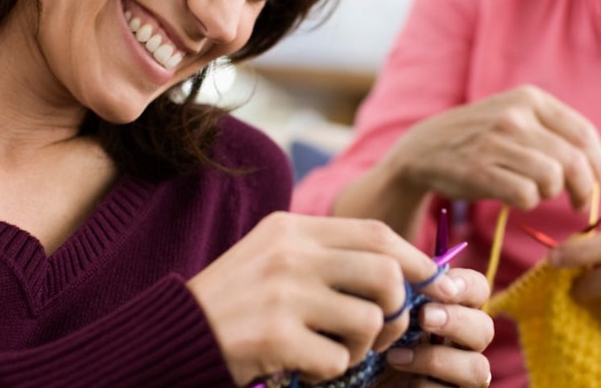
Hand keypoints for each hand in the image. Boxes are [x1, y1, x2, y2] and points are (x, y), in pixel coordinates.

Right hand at [187, 212, 459, 386]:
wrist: (172, 337)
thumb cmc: (233, 302)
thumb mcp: (275, 258)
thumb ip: (328, 257)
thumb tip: (405, 270)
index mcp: (292, 229)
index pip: (376, 233)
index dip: (413, 260)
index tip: (429, 285)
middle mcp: (290, 254)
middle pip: (385, 273)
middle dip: (396, 309)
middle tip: (378, 332)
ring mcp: (282, 294)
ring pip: (370, 320)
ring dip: (363, 348)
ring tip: (335, 352)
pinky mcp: (275, 337)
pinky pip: (338, 359)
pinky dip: (330, 372)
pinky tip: (304, 367)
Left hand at [378, 266, 493, 387]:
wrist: (357, 378)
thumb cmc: (371, 338)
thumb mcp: (384, 308)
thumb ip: (403, 287)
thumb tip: (414, 264)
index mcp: (453, 311)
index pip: (479, 289)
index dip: (467, 285)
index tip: (440, 284)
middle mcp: (463, 343)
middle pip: (485, 328)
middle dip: (456, 321)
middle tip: (423, 317)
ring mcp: (461, 376)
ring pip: (478, 368)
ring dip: (437, 359)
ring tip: (395, 356)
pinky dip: (425, 385)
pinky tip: (399, 379)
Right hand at [383, 85, 600, 211]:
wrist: (424, 147)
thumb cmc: (481, 137)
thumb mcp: (515, 115)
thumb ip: (553, 131)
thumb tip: (597, 166)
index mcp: (530, 98)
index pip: (584, 133)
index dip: (600, 164)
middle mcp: (515, 115)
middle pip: (572, 161)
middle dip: (584, 189)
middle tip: (580, 204)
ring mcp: (495, 141)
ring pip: (551, 179)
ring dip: (550, 194)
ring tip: (536, 193)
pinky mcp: (479, 169)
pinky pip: (526, 196)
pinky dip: (526, 203)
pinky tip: (514, 197)